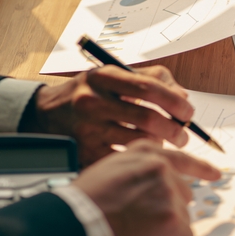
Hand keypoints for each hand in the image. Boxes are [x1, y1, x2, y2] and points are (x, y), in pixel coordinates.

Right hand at [28, 64, 193, 165]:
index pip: (150, 87)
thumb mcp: (113, 76)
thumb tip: (183, 96)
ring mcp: (88, 128)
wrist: (46, 114)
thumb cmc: (89, 94)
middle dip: (174, 129)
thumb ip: (151, 79)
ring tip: (165, 145)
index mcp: (104, 76)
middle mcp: (93, 100)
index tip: (188, 112)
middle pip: (147, 118)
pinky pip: (124, 158)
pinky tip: (144, 156)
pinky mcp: (85, 151)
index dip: (175, 102)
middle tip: (183, 136)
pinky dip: (139, 159)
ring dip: (160, 146)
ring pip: (138, 141)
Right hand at [71, 140, 220, 235]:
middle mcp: (161, 168)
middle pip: (183, 193)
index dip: (201, 168)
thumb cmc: (86, 200)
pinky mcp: (172, 219)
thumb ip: (138, 169)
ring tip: (139, 228)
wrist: (79, 221)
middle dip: (169, 208)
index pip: (181, 158)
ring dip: (166, 226)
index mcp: (146, 154)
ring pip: (183, 216)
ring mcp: (169, 193)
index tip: (215, 174)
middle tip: (145, 219)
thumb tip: (153, 182)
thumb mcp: (110, 168)